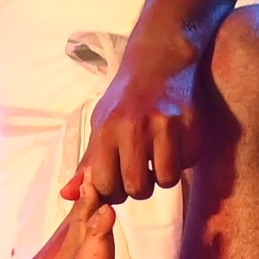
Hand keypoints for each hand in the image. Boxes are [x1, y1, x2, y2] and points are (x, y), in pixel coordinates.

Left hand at [78, 38, 201, 203]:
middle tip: (139, 173)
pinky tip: (174, 145)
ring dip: (162, 177)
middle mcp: (133, 129)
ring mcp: (164, 127)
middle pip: (137, 188)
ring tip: (157, 160)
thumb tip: (67, 196)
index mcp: (105, 131)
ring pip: (166, 180)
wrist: (158, 63)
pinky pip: (188, 163)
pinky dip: (182, 160)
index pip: (105, 184)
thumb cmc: (123, 101)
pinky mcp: (190, 126)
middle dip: (138, 188)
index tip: (117, 182)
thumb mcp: (99, 126)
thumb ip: (87, 163)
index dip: (111, 191)